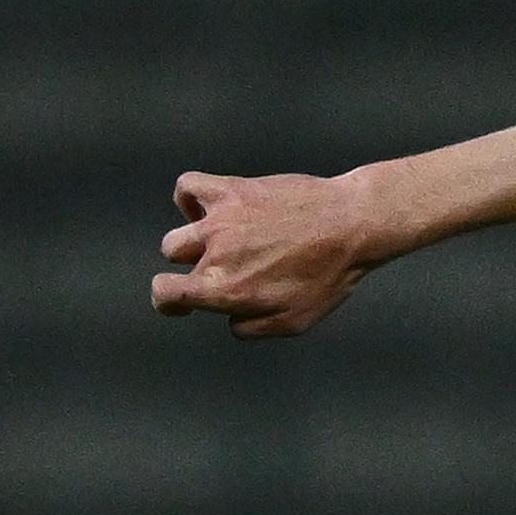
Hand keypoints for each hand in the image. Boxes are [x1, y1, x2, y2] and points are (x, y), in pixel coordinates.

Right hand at [149, 170, 373, 336]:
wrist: (350, 224)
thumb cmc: (328, 274)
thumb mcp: (296, 322)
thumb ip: (253, 327)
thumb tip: (231, 320)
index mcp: (226, 288)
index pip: (165, 294)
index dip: (167, 301)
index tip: (179, 301)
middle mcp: (215, 253)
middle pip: (176, 261)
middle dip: (194, 270)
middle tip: (225, 270)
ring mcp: (220, 219)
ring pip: (179, 234)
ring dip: (192, 243)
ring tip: (221, 244)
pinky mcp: (231, 190)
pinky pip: (188, 187)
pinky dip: (189, 199)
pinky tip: (208, 209)